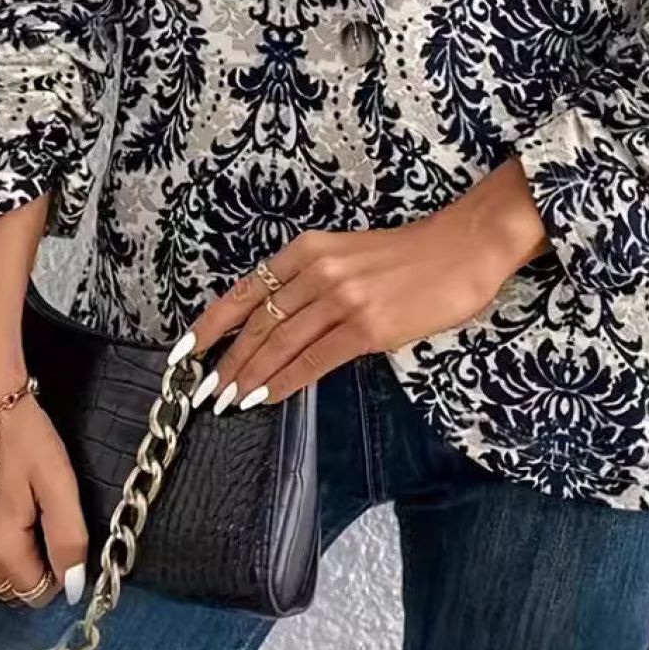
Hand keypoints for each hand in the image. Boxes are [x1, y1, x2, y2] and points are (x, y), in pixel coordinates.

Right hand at [0, 306, 88, 608]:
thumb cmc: (19, 430)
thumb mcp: (59, 481)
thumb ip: (68, 538)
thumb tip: (73, 587)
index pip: (33, 592)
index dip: (55, 572)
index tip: (60, 539)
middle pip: (4, 588)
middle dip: (28, 568)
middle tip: (40, 521)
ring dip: (1, 560)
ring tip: (16, 511)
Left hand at [180, 157, 548, 412]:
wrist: (463, 248)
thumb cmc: (411, 254)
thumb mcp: (350, 254)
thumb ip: (314, 281)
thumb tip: (281, 324)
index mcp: (310, 249)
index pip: (245, 290)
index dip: (211, 325)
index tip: (185, 351)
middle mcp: (319, 271)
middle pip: (258, 323)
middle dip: (226, 361)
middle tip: (203, 391)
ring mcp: (342, 299)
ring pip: (280, 344)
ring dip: (249, 377)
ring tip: (227, 401)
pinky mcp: (367, 327)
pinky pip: (315, 360)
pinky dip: (286, 381)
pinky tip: (268, 398)